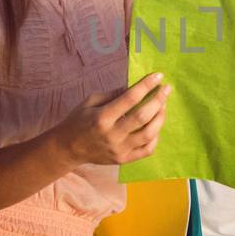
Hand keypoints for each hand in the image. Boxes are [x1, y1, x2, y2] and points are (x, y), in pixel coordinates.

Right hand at [55, 73, 169, 165]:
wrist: (68, 148)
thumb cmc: (79, 120)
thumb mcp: (91, 101)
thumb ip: (113, 94)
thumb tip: (136, 86)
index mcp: (102, 117)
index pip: (130, 98)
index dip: (146, 85)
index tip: (158, 76)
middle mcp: (112, 135)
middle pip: (143, 117)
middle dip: (158, 100)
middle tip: (166, 89)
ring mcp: (119, 149)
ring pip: (149, 134)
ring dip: (160, 117)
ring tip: (163, 105)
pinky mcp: (123, 160)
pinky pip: (147, 150)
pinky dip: (156, 136)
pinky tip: (156, 125)